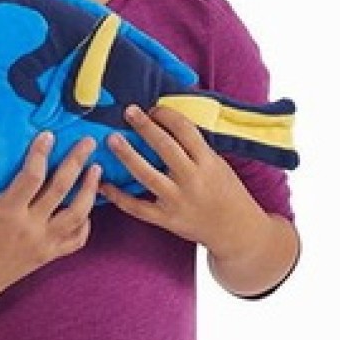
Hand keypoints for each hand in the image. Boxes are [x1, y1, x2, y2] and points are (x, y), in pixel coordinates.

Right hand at [0, 131, 102, 311]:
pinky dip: (85, 223)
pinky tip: (86, 207)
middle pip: (61, 188)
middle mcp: (28, 227)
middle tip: (88, 143)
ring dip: (89, 190)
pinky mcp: (48, 256)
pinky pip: (76, 240)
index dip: (41, 152)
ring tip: (96, 171)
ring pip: (78, 214)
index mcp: (6, 212)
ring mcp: (42, 243)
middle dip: (77, 161)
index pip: (31, 176)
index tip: (49, 135)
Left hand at [99, 104, 260, 250]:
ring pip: (147, 174)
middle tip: (128, 111)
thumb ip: (196, 149)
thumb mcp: (219, 165)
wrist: (236, 231)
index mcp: (207, 162)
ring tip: (112, 139)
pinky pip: (137, 207)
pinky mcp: (166, 219)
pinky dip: (118, 196)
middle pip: (165, 147)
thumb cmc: (227, 193)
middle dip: (145, 127)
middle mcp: (192, 179)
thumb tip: (169, 124)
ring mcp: (177, 200)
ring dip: (127, 155)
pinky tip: (103, 185)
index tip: (153, 108)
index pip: (185, 131)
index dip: (167, 116)